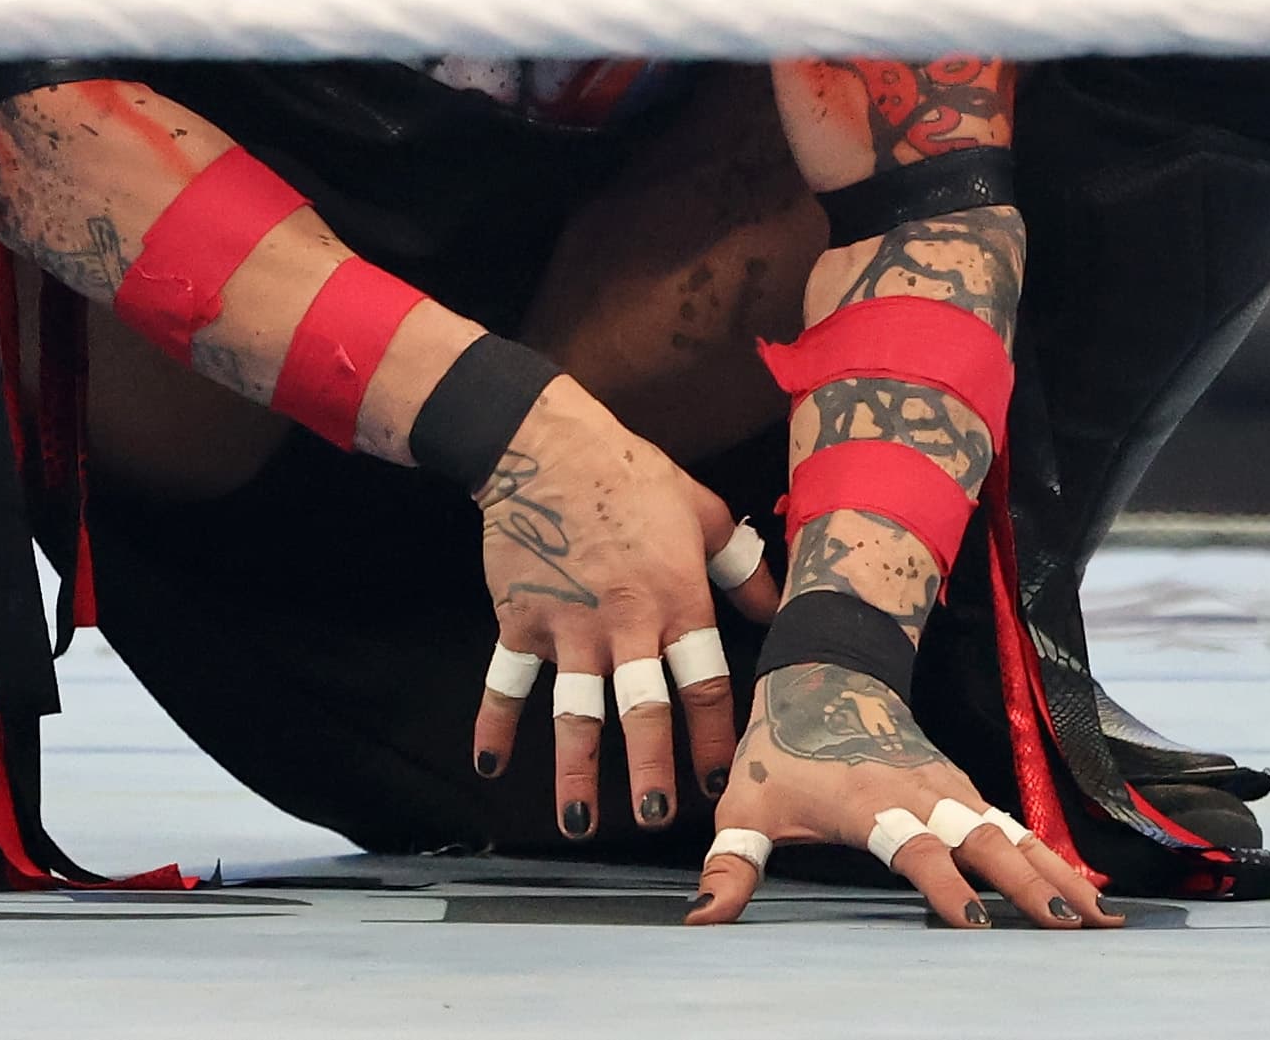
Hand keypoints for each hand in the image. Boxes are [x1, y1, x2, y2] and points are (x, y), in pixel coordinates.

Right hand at [472, 377, 777, 838]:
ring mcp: (568, 625)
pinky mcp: (520, 619)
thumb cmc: (632, 476)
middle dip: (651, 768)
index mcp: (677, 597)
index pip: (704, 681)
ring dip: (577, 770)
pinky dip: (493, 724)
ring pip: (575, 710)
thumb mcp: (704, 511)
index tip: (721, 782)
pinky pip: (505, 682)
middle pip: (643, 708)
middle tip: (655, 817)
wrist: (546, 446)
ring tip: (578, 823)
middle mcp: (625, 621)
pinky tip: (489, 765)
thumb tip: (779, 608)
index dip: (715, 736)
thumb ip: (744, 566)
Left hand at [685, 661, 1120, 929]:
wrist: (824, 671)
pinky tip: (1087, 894)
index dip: (941, 884)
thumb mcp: (745, 804)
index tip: (972, 925)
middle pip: (985, 840)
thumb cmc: (780, 748)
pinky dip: (1054, 859)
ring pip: (1014, 833)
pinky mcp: (965, 789)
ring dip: (1057, 875)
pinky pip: (1017, 826)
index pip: (913, 847)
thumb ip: (730, 867)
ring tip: (1100, 919)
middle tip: (1072, 927)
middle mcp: (922, 791)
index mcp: (870, 799)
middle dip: (1029, 884)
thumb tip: (701, 921)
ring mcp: (951, 788)